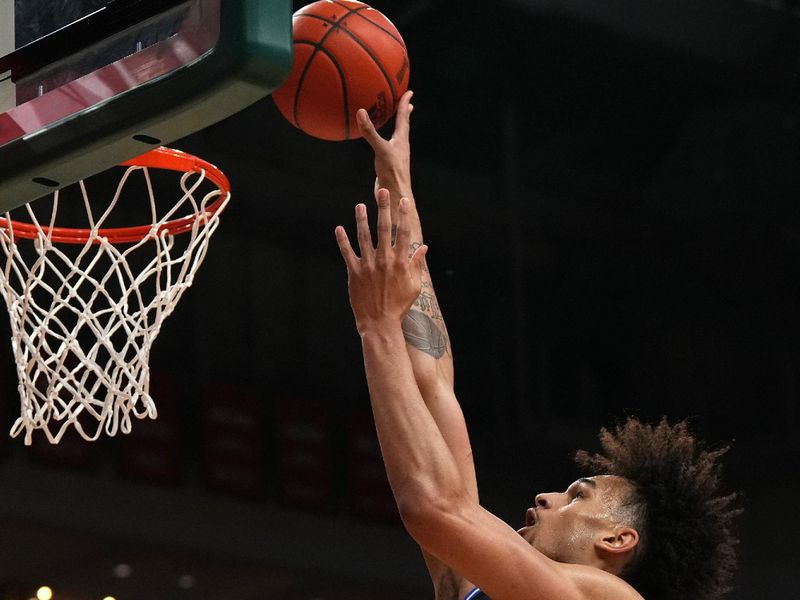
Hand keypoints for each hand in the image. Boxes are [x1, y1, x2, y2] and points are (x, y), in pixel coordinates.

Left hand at [336, 188, 427, 335]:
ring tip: (360, 205)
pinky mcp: (354, 273)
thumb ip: (417, 265)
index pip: (403, 233)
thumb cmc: (399, 306)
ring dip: (361, 220)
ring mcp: (368, 266)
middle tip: (382, 191)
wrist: (380, 323)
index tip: (404, 201)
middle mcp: (384, 261)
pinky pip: (347, 254)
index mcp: (400, 263)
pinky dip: (342, 241)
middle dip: (384, 208)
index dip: (404, 215)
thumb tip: (423, 248)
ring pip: (364, 237)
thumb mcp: (414, 286)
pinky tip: (339, 228)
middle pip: (384, 229)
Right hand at [357, 90, 413, 205]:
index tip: (409, 91)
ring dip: (396, 127)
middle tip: (407, 103)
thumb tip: (360, 112)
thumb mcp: (380, 149)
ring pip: (396, 137)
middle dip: (404, 114)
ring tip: (394, 120)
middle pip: (404, 125)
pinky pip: (385, 147)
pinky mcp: (388, 165)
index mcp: (401, 140)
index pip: (404, 117)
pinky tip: (377, 144)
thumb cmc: (392, 173)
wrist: (395, 195)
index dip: (406, 103)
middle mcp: (400, 146)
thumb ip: (370, 132)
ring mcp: (395, 156)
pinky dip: (382, 140)